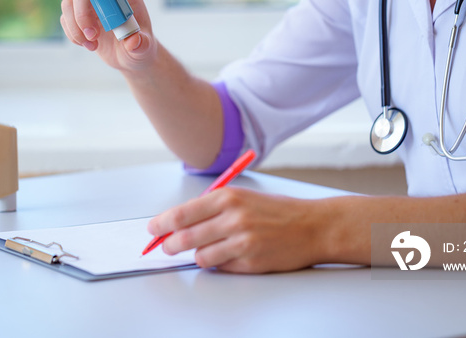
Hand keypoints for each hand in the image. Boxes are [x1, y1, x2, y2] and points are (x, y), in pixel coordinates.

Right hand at [60, 0, 156, 71]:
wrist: (131, 59)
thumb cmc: (141, 48)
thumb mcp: (144, 48)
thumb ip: (140, 44)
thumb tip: (133, 42)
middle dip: (82, 11)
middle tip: (92, 34)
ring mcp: (90, 5)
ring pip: (69, 3)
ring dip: (76, 27)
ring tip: (92, 44)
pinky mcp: (79, 19)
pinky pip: (65, 19)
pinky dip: (73, 34)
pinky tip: (90, 45)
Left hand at [147, 187, 335, 272]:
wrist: (312, 226)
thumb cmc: (277, 211)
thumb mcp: (243, 198)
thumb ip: (212, 208)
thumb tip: (180, 222)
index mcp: (228, 197)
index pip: (182, 214)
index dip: (162, 224)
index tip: (153, 229)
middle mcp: (233, 218)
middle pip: (184, 238)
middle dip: (170, 245)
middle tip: (167, 247)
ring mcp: (242, 242)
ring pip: (200, 256)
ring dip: (197, 255)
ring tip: (206, 250)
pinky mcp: (250, 262)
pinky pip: (220, 267)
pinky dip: (218, 264)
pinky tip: (228, 255)